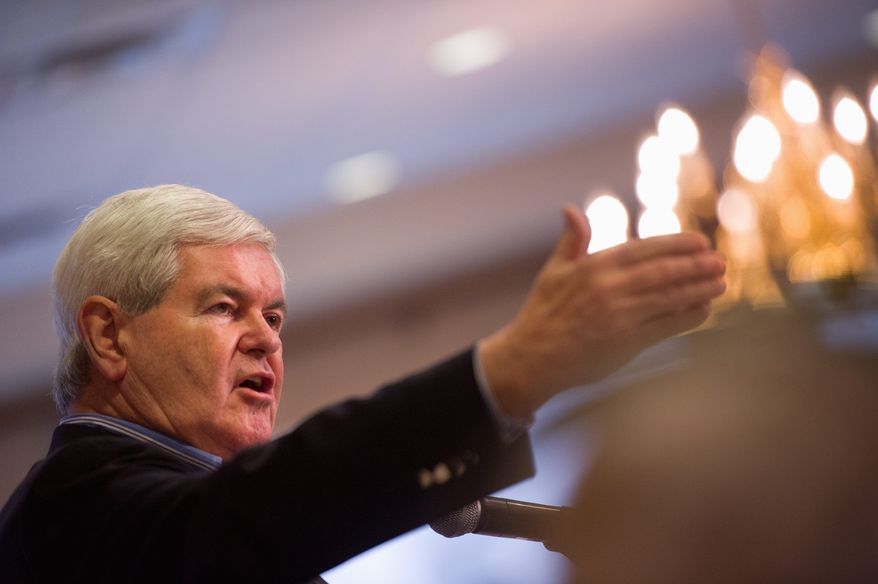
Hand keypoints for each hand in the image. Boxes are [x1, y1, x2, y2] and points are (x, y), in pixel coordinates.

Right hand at [480, 205, 725, 416]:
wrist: (531, 358)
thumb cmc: (542, 314)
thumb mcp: (553, 272)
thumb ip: (571, 241)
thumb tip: (571, 209)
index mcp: (593, 267)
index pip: (643, 249)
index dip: (674, 244)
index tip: (700, 242)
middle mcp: (608, 288)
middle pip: (662, 271)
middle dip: (694, 265)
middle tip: (719, 261)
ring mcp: (619, 315)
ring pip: (668, 297)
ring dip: (698, 289)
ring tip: (721, 283)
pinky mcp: (625, 342)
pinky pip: (664, 326)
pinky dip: (686, 317)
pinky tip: (704, 310)